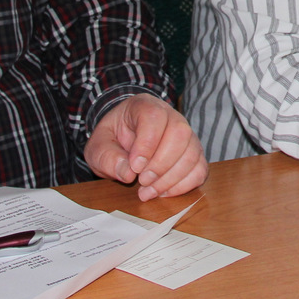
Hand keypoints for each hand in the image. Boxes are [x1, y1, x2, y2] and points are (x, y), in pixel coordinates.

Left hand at [85, 94, 207, 200]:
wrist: (123, 141)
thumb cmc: (112, 140)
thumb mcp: (98, 146)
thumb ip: (107, 157)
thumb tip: (128, 173)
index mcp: (145, 106)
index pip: (154, 117)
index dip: (147, 144)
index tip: (134, 167)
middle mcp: (171, 116)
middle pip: (180, 133)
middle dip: (161, 164)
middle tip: (142, 182)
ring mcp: (187, 135)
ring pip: (192, 153)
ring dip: (171, 179)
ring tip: (147, 192)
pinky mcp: (194, 154)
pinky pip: (200, 169)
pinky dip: (184, 186)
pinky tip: (163, 192)